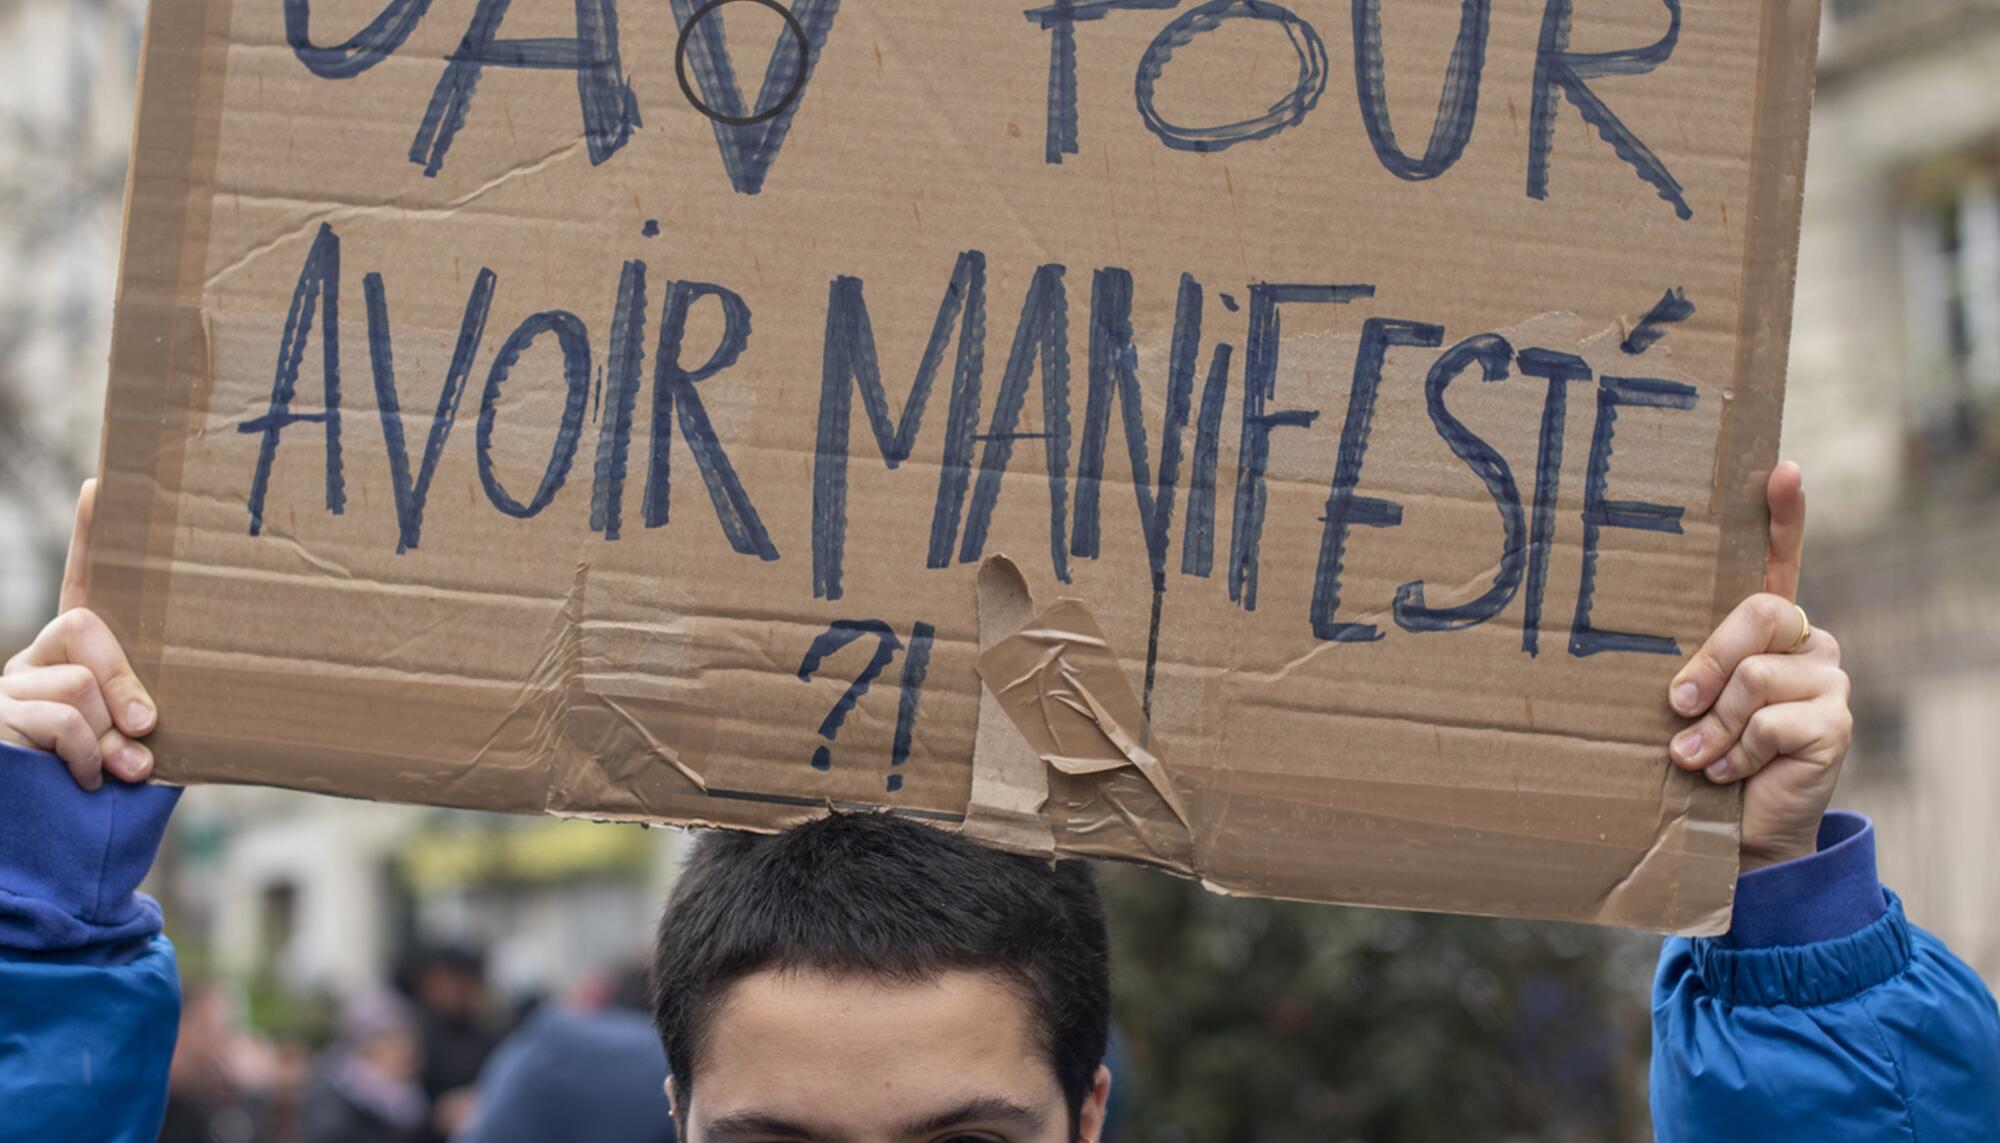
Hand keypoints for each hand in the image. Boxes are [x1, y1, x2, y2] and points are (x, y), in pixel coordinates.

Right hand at [0, 480, 157, 789]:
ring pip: (78, 686)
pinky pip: (60, 719)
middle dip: (126, 680)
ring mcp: (9, 688)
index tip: (105, 484)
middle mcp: (37, 662)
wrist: (52, 860)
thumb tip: (149, 721)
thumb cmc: (108, 804)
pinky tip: (84, 780)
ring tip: (112, 771)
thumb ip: (151, 724)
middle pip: (88, 629)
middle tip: (146, 727)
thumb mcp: (143, 753)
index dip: (92, 535)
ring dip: (108, 738)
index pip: (85, 586)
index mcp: (78, 660)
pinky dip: (85, 754)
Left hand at [1666, 462, 1851, 869]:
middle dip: (1709, 661)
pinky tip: (1728, 774)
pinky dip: (1735, 753)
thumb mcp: (1689, 703)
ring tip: (1696, 756)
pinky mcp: (1836, 723)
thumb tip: (1671, 679)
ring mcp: (1828, 680)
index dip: (1783, 514)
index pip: (1780, 559)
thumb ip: (1689, 669)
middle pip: (1759, 614)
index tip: (1781, 468)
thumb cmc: (1701, 755)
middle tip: (1677, 704)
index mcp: (1768, 627)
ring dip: (1713, 726)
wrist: (1739, 829)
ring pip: (1755, 678)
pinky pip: (1768, 723)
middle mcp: (1807, 641)